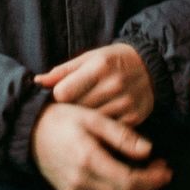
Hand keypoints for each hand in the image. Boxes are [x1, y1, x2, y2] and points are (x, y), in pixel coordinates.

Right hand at [30, 103, 171, 189]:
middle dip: (149, 187)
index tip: (166, 169)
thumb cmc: (62, 119)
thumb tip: (149, 151)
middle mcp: (81, 182)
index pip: (130, 182)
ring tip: (148, 177)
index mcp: (89, 160)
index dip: (153, 179)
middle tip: (161, 171)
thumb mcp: (93, 118)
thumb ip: (121, 135)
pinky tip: (127, 185)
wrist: (30, 131)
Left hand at [35, 43, 153, 124]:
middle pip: (76, 109)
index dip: (57, 97)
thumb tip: (37, 81)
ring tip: (82, 117)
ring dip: (84, 122)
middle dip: (69, 111)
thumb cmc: (113, 61)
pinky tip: (98, 124)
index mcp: (99, 66)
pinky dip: (100, 129)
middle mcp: (113, 85)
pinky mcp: (134, 118)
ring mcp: (125, 103)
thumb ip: (63, 71)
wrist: (152, 68)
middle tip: (68, 110)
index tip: (60, 97)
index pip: (63, 93)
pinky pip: (107, 131)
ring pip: (90, 123)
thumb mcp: (89, 58)